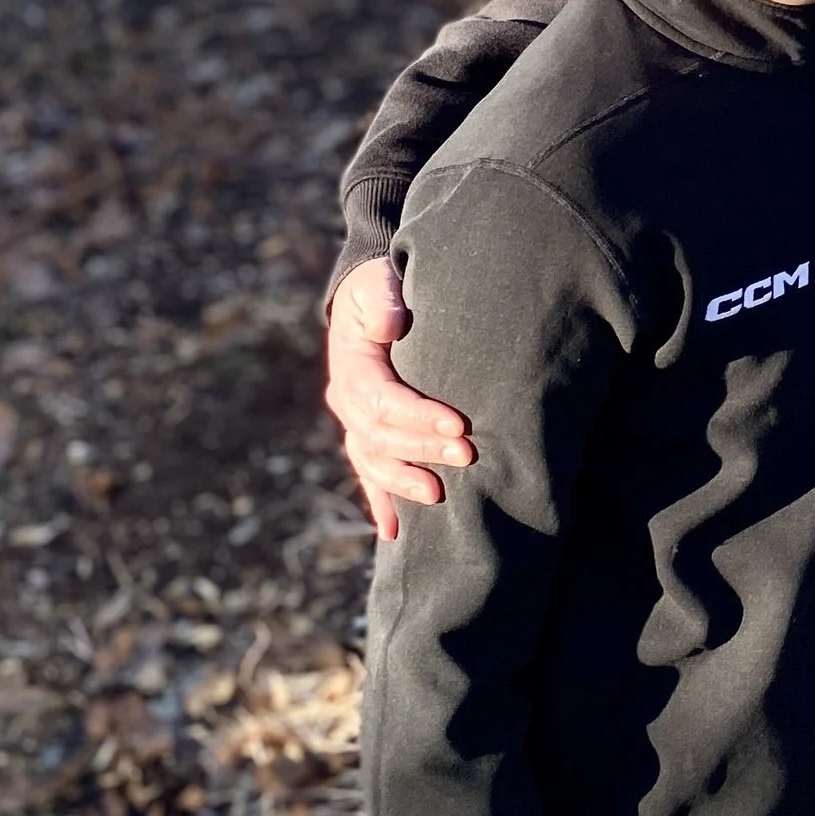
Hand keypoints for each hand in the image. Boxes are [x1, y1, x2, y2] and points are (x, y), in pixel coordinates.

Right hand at [324, 259, 472, 539]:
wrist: (370, 294)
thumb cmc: (381, 287)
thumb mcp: (377, 283)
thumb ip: (383, 301)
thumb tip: (390, 326)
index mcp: (352, 367)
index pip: (383, 400)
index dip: (419, 415)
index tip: (459, 423)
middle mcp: (347, 400)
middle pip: (381, 436)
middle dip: (423, 449)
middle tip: (467, 455)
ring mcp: (354, 422)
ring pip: (374, 462)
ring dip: (405, 481)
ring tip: (441, 495)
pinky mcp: (366, 434)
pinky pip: (370, 473)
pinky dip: (381, 502)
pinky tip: (395, 532)